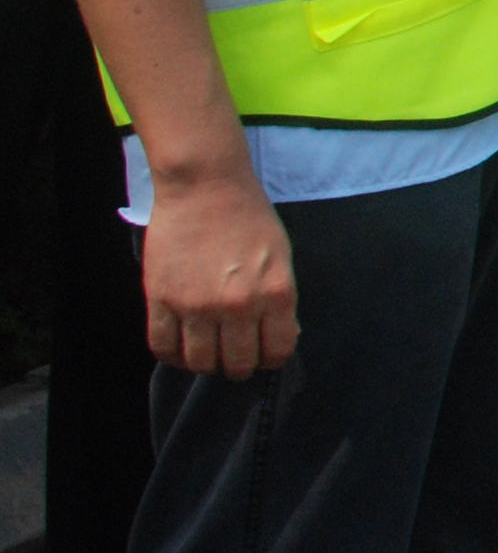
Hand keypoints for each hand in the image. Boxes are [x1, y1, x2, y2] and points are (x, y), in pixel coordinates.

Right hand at [144, 171, 297, 377]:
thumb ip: (280, 300)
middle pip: (238, 364)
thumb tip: (280, 335)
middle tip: (234, 355)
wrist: (206, 186)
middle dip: (239, 366)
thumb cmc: (249, 218)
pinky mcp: (161, 299)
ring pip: (200, 363)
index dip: (272, 359)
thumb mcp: (281, 257)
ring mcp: (196, 305)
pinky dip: (173, 356)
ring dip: (206, 363)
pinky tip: (181, 347)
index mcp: (276, 293)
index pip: (278, 352)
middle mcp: (238, 305)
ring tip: (207, 351)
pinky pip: (162, 347)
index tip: (265, 354)